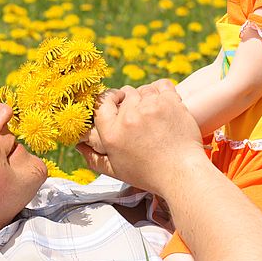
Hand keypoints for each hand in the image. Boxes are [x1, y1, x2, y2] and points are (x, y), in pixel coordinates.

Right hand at [76, 79, 203, 195]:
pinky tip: (164, 104)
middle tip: (141, 115)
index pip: (101, 102)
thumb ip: (94, 158)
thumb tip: (79, 145)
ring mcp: (149, 107)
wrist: (182, 173)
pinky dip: (162, 91)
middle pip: (125, 93)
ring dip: (147, 97)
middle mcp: (128, 117)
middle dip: (131, 101)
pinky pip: (161, 85)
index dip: (109, 99)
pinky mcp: (169, 102)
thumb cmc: (149, 175)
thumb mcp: (116, 171)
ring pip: (143, 89)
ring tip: (154, 114)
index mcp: (112, 133)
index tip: (117, 104)